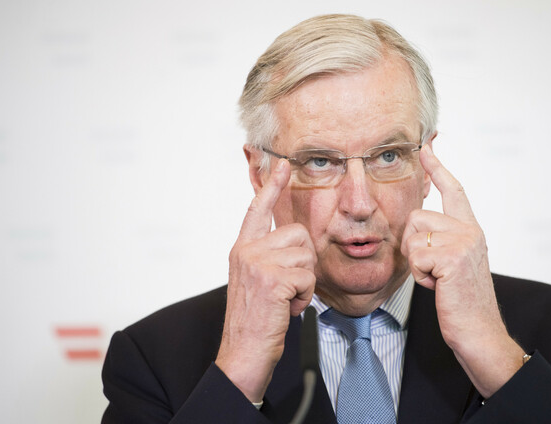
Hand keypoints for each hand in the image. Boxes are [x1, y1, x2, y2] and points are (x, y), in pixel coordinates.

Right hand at [215, 160, 316, 402]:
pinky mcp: (272, 278)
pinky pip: (307, 277)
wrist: (243, 353)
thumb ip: (268, 256)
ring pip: (306, 256)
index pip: (258, 209)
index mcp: (243, 249)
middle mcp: (247, 251)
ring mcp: (257, 263)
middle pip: (298, 234)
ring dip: (304, 283)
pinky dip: (304, 297)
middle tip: (288, 287)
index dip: (271, 186)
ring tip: (285, 300)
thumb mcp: (257, 281)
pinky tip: (287, 309)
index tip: (281, 164)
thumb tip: (293, 239)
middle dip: (303, 263)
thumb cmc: (256, 320)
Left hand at [401, 144, 524, 397]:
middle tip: (430, 269)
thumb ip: (440, 240)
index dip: (437, 168)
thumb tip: (417, 223)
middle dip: (412, 245)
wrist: (478, 331)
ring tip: (436, 278)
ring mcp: (464, 242)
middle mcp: (470, 230)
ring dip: (416, 262)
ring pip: (413, 235)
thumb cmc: (460, 301)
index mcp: (470, 229)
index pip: (453, 190)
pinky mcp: (453, 257)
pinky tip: (438, 287)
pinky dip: (420, 276)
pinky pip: (416, 256)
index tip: (426, 147)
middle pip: (417, 216)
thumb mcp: (450, 264)